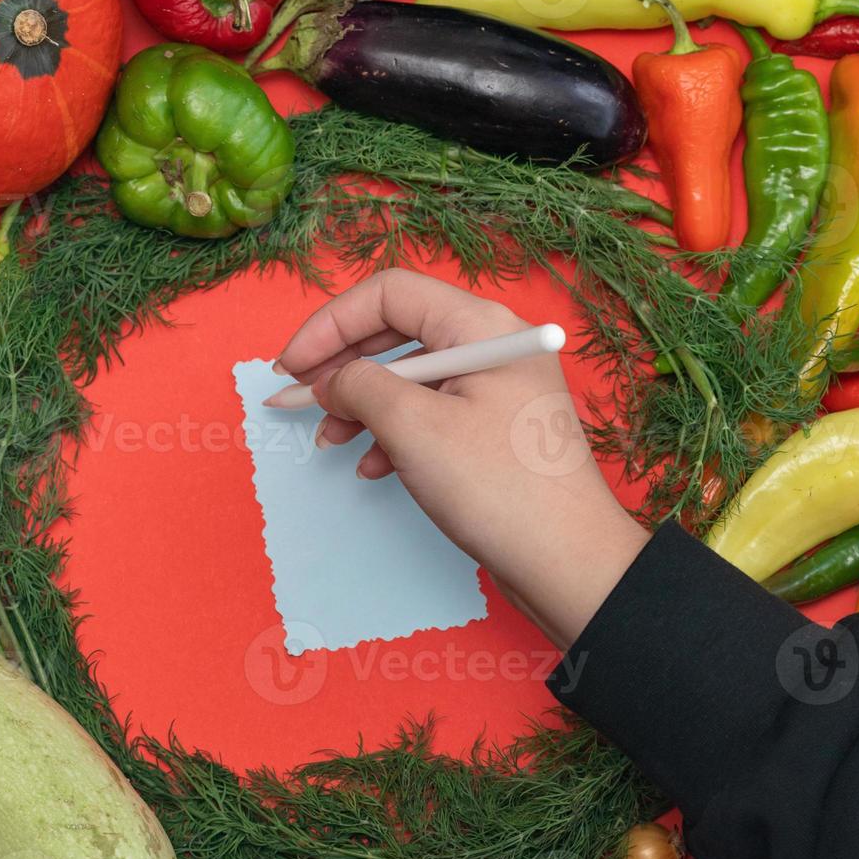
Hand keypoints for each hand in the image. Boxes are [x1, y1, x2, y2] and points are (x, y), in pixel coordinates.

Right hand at [273, 269, 649, 647]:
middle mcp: (492, 345)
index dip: (330, 324)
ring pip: (409, 377)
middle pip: (397, 332)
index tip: (290, 366)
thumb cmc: (501, 490)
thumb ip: (360, 387)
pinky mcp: (493, 430)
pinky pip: (429, 413)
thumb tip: (329, 380)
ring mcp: (495, 389)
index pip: (389, 293)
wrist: (568, 564)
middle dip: (340, 365)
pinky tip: (372, 466)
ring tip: (330, 441)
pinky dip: (391, 433)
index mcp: (481, 326)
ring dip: (360, 405)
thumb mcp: (414, 428)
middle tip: (295, 398)